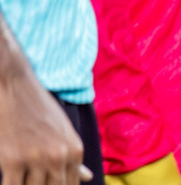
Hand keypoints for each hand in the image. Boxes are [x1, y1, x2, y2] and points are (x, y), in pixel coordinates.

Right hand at [0, 57, 90, 181]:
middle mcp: (59, 156)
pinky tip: (10, 180)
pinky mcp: (12, 160)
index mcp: (75, 150)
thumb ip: (73, 157)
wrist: (15, 87)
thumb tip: (88, 177)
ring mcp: (36, 158)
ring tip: (24, 177)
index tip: (49, 184)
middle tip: (36, 180)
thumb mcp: (63, 131)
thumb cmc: (39, 110)